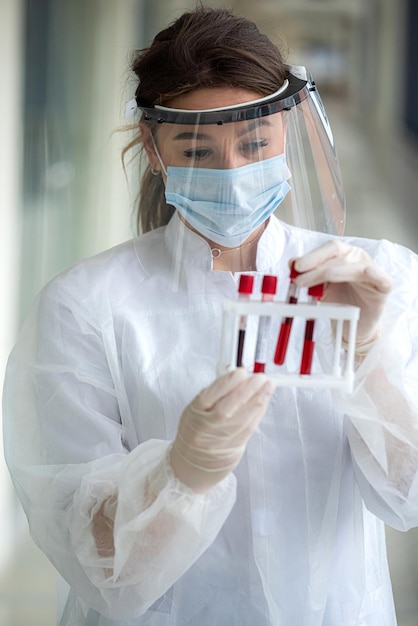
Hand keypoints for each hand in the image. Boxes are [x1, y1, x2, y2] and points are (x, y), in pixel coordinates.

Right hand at [170, 368, 273, 492]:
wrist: (190, 467)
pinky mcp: (233, 449)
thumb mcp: (196, 410)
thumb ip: (214, 394)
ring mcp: (220, 440)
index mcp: (194, 414)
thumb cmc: (195, 432)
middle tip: (260, 378)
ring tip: (268, 386)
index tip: (241, 372)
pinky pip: (248, 429)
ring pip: (242, 419)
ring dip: (258, 400)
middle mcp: (205, 428)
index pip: (209, 396)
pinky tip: (264, 402)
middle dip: (247, 390)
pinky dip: (258, 413)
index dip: (227, 383)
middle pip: (227, 408)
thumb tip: (236, 376)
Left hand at [292, 240, 392, 346]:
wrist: (355, 325)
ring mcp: (374, 271)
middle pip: (339, 255)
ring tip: (312, 285)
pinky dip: (372, 274)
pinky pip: (381, 278)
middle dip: (316, 266)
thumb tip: (292, 262)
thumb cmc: (340, 303)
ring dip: (330, 273)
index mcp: (345, 255)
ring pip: (355, 267)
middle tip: (299, 279)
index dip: (313, 255)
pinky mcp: (384, 287)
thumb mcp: (319, 287)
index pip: (330, 248)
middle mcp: (359, 259)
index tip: (296, 266)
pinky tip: (365, 273)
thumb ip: (308, 274)